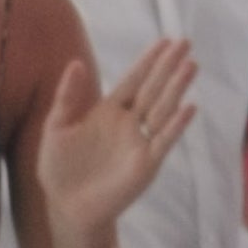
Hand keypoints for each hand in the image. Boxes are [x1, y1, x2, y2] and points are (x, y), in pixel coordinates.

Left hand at [33, 38, 198, 237]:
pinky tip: (189, 107)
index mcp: (108, 111)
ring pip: (163, 108)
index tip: (164, 41)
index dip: (148, 61)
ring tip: (191, 65)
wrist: (66, 206)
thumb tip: (77, 62)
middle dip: (169, 66)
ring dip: (177, 87)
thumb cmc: (59, 168)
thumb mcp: (56, 127)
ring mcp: (140, 142)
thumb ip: (67, 97)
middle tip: (186, 43)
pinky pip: (164, 140)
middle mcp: (129, 123)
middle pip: (153, 89)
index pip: (133, 80)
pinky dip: (177, 124)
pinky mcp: (146, 163)